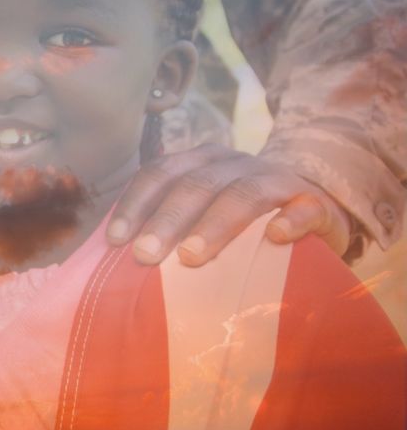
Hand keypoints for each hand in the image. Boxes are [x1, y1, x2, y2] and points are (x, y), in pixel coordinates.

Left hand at [106, 144, 351, 265]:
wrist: (310, 209)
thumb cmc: (237, 225)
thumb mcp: (198, 219)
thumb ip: (165, 230)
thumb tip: (113, 266)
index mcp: (200, 163)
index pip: (160, 173)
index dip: (135, 204)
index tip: (116, 240)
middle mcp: (235, 164)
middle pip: (195, 185)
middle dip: (166, 220)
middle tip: (144, 256)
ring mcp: (277, 179)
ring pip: (244, 193)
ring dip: (215, 224)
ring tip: (191, 256)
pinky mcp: (316, 203)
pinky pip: (306, 207)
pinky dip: (291, 219)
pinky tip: (275, 237)